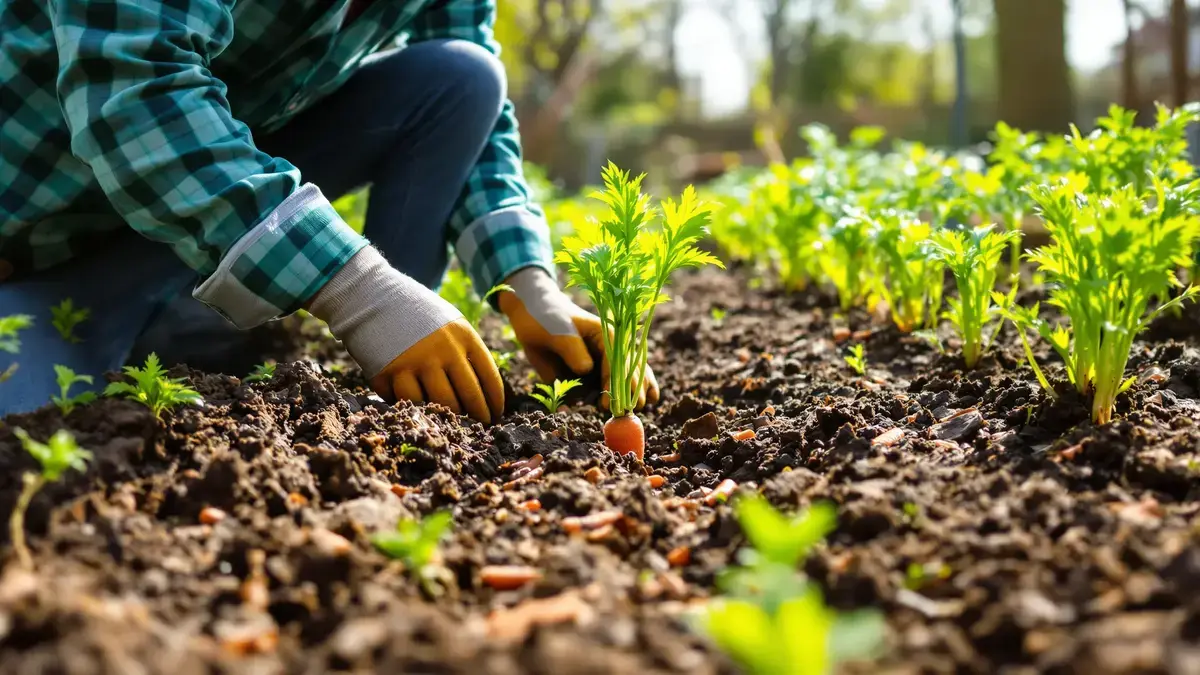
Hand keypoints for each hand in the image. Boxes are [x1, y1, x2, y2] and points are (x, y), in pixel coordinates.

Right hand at [308, 247, 503, 423]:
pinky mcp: (389, 373)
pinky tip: (419, 409)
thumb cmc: (417, 314)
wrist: (373, 297)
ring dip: (448, 418)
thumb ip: (466, 351)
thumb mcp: (450, 323)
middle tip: (480, 427)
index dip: (495, 401)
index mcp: (463, 336)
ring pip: (439, 405)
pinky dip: (414, 408)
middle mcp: (443, 350)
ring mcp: (415, 363)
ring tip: (452, 424)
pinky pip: (407, 402)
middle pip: (467, 397)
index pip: (488, 377)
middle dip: (477, 417)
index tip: (496, 415)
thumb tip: (484, 390)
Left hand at [497, 267, 658, 409]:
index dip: (613, 383)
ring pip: (628, 379)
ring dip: (633, 394)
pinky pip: (608, 388)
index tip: (607, 402)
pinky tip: (640, 403)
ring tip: (636, 409)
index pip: (616, 362)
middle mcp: (610, 351)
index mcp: (606, 336)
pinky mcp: (591, 375)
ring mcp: (602, 364)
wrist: (532, 317)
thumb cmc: (546, 320)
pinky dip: (619, 396)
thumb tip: (586, 370)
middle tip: (624, 412)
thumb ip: (573, 350)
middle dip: (630, 392)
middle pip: (629, 372)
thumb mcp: (558, 331)